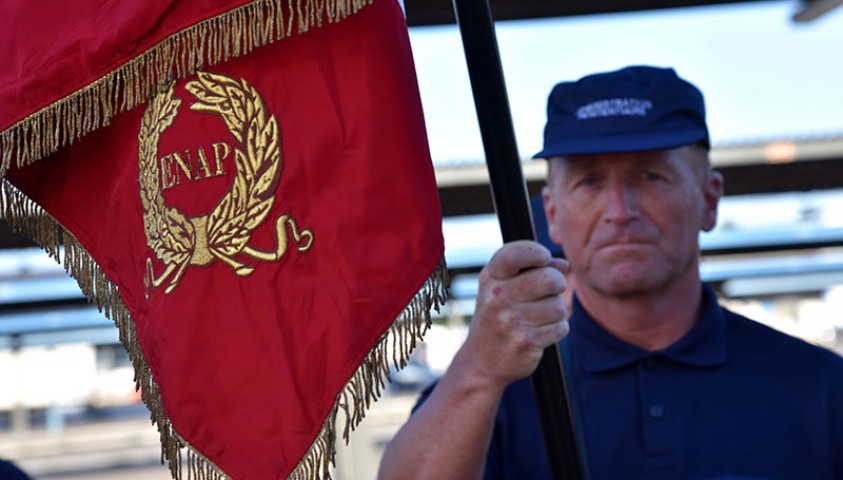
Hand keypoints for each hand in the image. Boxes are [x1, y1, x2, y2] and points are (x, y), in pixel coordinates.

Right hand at [454, 240, 569, 391]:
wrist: (482, 361)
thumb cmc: (498, 317)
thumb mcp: (502, 287)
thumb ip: (531, 269)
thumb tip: (563, 265)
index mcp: (491, 278)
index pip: (515, 254)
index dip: (537, 252)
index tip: (544, 259)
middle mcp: (497, 297)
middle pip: (550, 279)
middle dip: (557, 285)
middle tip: (549, 292)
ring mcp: (510, 320)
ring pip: (559, 306)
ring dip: (556, 312)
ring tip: (539, 317)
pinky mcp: (526, 341)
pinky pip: (561, 327)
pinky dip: (556, 330)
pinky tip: (539, 333)